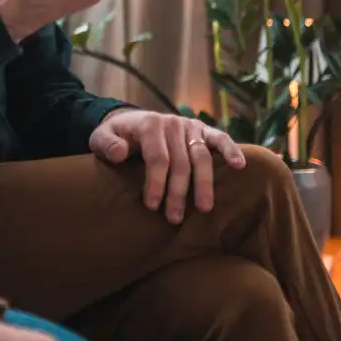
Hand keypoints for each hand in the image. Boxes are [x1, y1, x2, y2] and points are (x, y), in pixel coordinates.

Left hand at [88, 109, 246, 222]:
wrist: (130, 122)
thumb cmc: (116, 136)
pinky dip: (231, 150)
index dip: (156, 183)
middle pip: (180, 162)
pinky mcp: (202, 130)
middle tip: (174, 218)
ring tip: (204, 208)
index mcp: (149, 124)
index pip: (157, 158)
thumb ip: (106, 144)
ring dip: (204, 184)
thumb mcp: (101, 137)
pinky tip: (240, 165)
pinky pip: (220, 139)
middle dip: (178, 192)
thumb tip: (120, 153)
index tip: (153, 206)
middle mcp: (172, 123)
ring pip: (201, 157)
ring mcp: (189, 126)